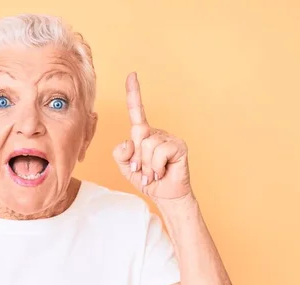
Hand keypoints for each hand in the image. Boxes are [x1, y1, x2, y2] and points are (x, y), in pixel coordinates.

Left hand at [113, 72, 191, 201]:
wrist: (165, 195)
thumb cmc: (147, 179)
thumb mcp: (126, 167)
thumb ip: (120, 154)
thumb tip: (130, 143)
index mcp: (143, 134)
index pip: (137, 111)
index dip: (133, 93)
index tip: (132, 74)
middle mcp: (156, 132)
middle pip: (137, 135)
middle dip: (136, 160)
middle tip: (142, 172)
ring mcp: (169, 138)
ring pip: (147, 145)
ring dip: (146, 166)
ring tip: (153, 173)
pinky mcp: (179, 146)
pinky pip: (159, 151)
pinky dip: (156, 166)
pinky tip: (162, 171)